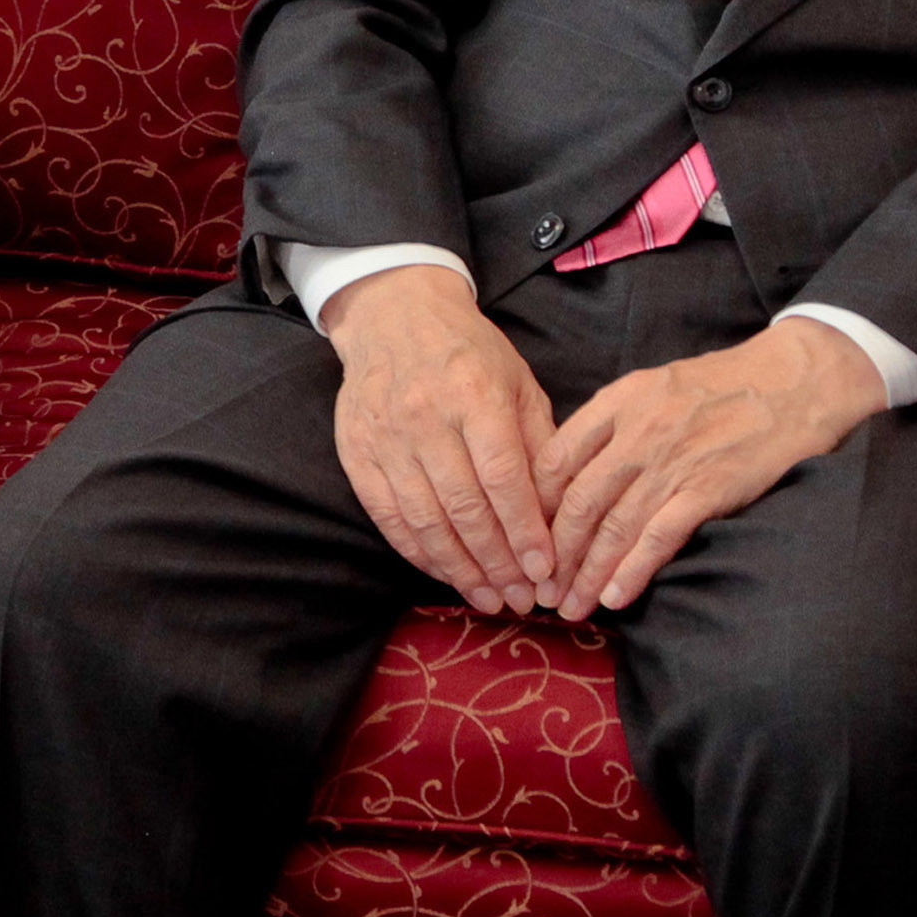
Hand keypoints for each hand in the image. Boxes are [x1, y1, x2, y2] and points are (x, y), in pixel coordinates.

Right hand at [322, 265, 557, 612]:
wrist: (394, 316)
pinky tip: (447, 574)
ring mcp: (387, 438)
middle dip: (498, 563)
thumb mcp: (518, 382)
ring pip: (426, 521)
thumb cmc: (470, 352)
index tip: (544, 570)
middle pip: (465, 507)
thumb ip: (538, 442)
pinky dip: (420, 553)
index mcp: (475, 395)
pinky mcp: (358, 455)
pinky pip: (390, 518)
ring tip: (489, 599)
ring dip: (461, 570)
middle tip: (523, 600)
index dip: (524, 530)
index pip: (502, 476)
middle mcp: (427, 418)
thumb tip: (558, 511)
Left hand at [532, 316, 884, 621]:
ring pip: (613, 527)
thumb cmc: (722, 387)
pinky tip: (616, 598)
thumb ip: (613, 423)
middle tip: (541, 591)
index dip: (533, 508)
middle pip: (578, 503)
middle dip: (554, 555)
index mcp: (618, 402)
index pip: (555, 460)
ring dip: (587, 575)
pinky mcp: (707, 488)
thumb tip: (572, 472)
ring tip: (571, 609)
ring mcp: (672, 461)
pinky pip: (658, 537)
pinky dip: (633, 571)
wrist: (793, 381)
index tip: (525, 542)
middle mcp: (637, 432)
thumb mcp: (654, 386)